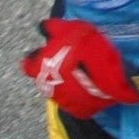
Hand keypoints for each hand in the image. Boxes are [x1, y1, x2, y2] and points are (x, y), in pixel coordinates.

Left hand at [22, 18, 138, 118]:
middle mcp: (46, 88)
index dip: (35, 57)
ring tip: (83, 72)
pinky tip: (91, 85)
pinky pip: (77, 102)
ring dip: (67, 82)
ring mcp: (62, 102)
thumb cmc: (87, 49)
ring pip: (60, 90)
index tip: (45, 52)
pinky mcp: (79, 111)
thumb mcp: (69, 28)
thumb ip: (53, 28)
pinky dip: (82, 94)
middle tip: (70, 60)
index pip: (27, 64)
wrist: (111, 75)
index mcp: (39, 69)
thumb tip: (43, 27)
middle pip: (45, 78)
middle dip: (54, 70)